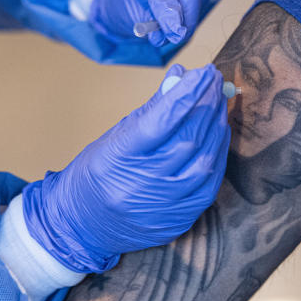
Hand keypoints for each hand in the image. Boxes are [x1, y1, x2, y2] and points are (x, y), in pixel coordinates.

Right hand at [21, 64, 230, 272]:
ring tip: (218, 104)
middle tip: (215, 82)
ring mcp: (161, 207)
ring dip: (216, 128)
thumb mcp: (115, 137)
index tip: (204, 73)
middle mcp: (141, 185)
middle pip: (187, 138)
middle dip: (206, 105)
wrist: (82, 227)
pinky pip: (209, 185)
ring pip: (203, 161)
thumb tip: (180, 76)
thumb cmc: (96, 175)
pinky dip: (217, 156)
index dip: (187, 94)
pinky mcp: (178, 221)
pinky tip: (218, 135)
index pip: (161, 120)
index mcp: (118, 158)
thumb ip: (152, 109)